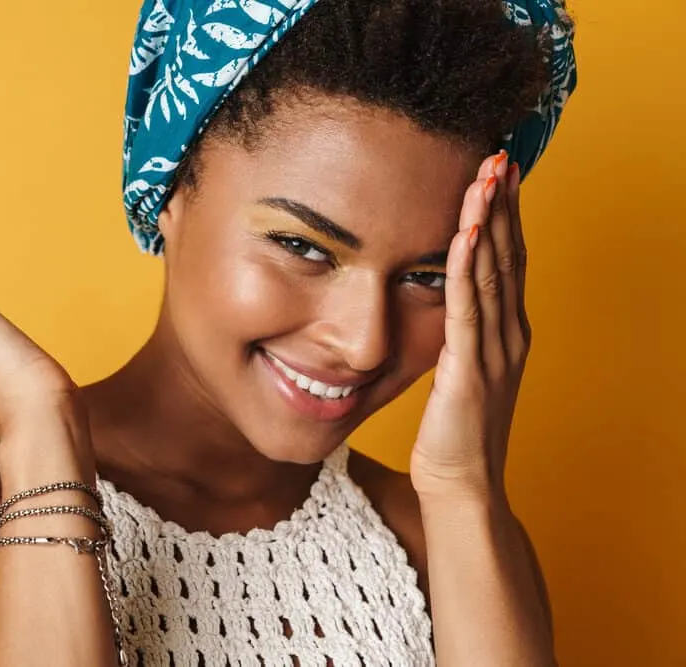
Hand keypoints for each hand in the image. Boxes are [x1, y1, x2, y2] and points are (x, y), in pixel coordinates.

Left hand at [410, 152, 528, 500]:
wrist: (462, 484)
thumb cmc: (454, 431)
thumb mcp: (460, 370)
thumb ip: (459, 334)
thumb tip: (439, 300)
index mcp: (506, 332)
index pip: (508, 260)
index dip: (506, 215)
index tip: (500, 173)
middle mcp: (509, 334)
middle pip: (508, 255)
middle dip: (504, 204)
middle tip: (499, 155)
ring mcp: (493, 351)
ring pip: (491, 273)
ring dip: (488, 221)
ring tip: (486, 175)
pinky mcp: (468, 369)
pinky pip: (467, 308)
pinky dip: (465, 267)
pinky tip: (464, 232)